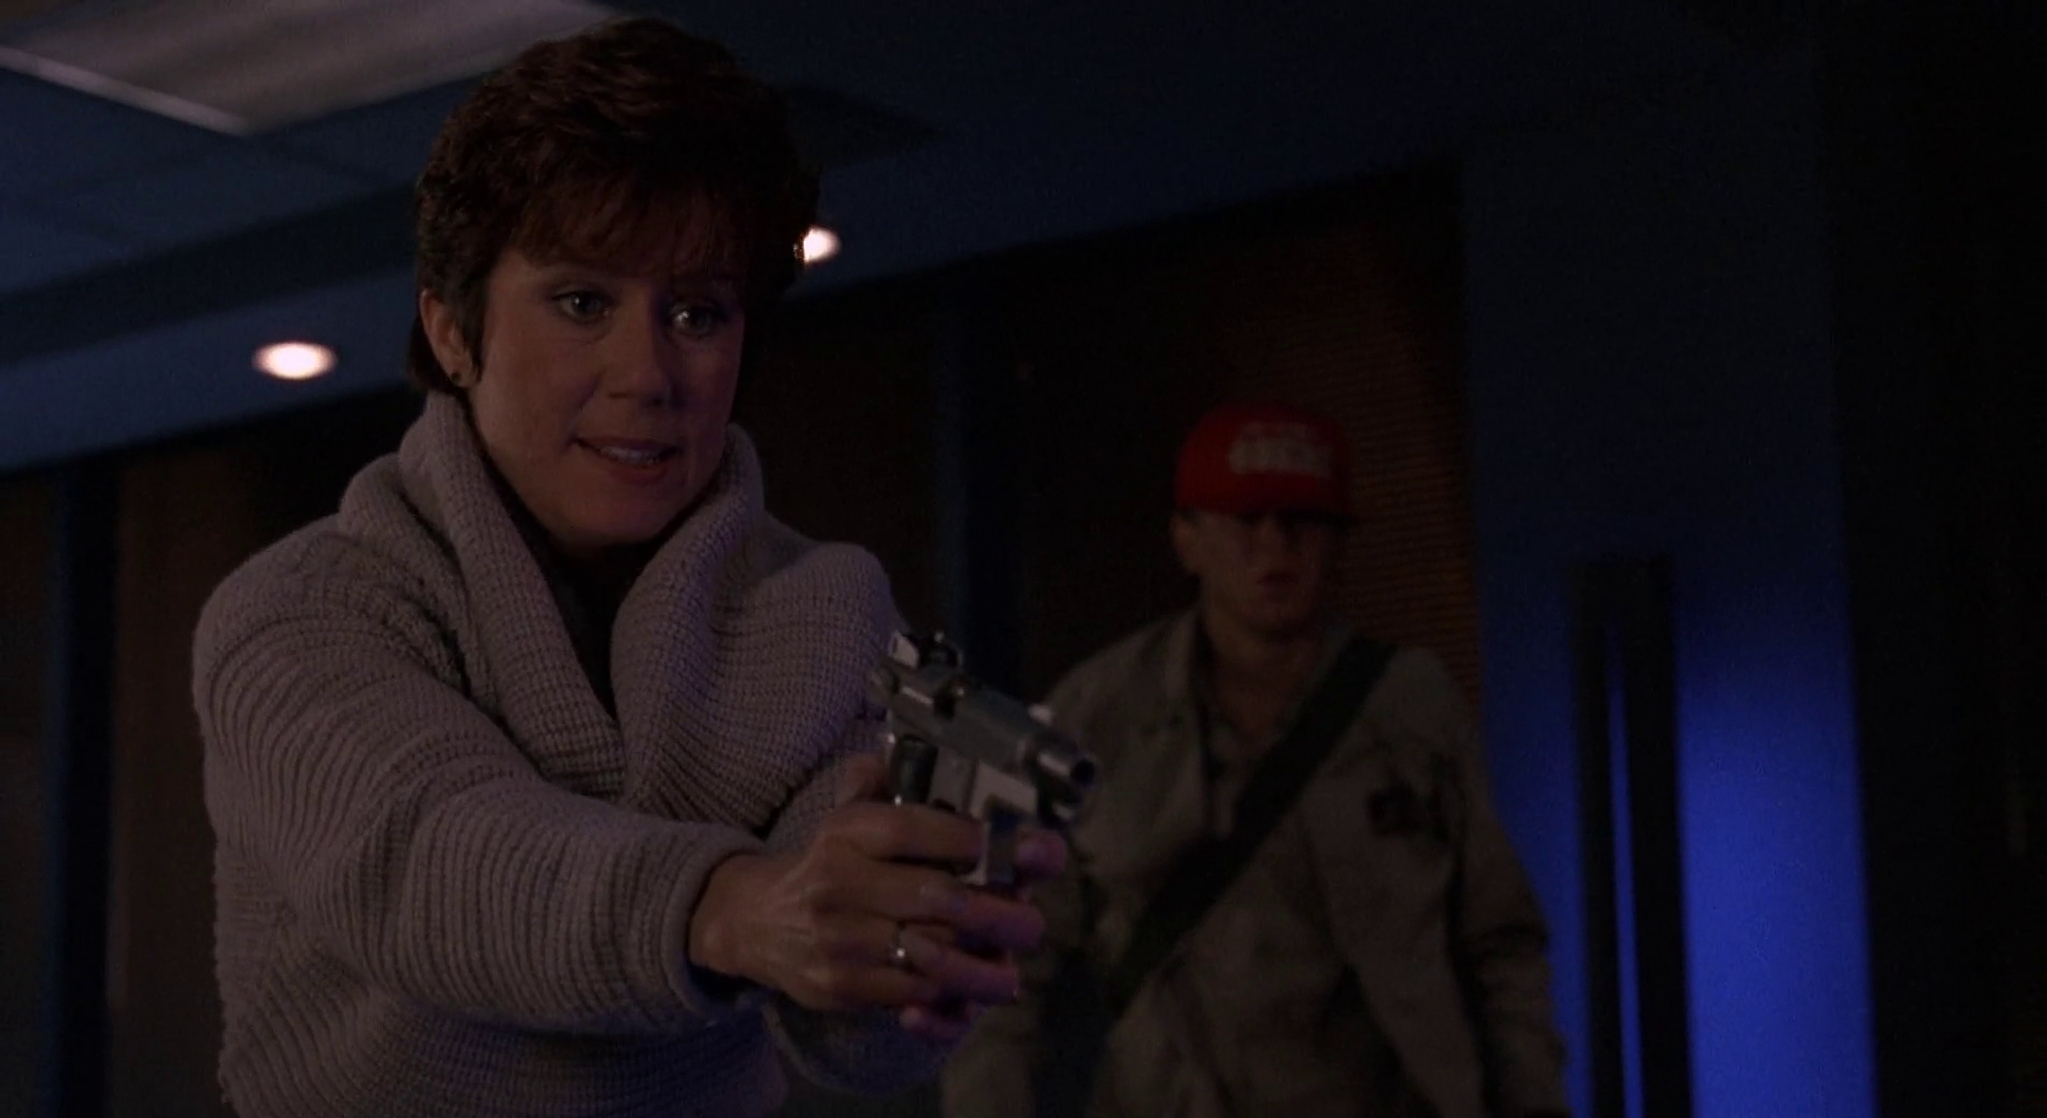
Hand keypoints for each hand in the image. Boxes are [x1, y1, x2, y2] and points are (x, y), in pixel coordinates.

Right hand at [687, 756, 1058, 1040]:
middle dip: (997, 912)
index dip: (973, 840)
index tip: (1014, 850)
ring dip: (982, 962)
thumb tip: (916, 749)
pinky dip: (947, 993)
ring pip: (932, 953)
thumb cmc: (827, 865)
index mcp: (847, 833)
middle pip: (939, 897)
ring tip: (1011, 962)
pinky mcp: (840, 985)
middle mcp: (840, 883)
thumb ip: (883, 782)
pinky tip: (972, 988)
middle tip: (1029, 920)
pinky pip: (910, 992)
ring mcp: (840, 938)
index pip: (915, 828)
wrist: (756, 922)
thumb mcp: (847, 816)